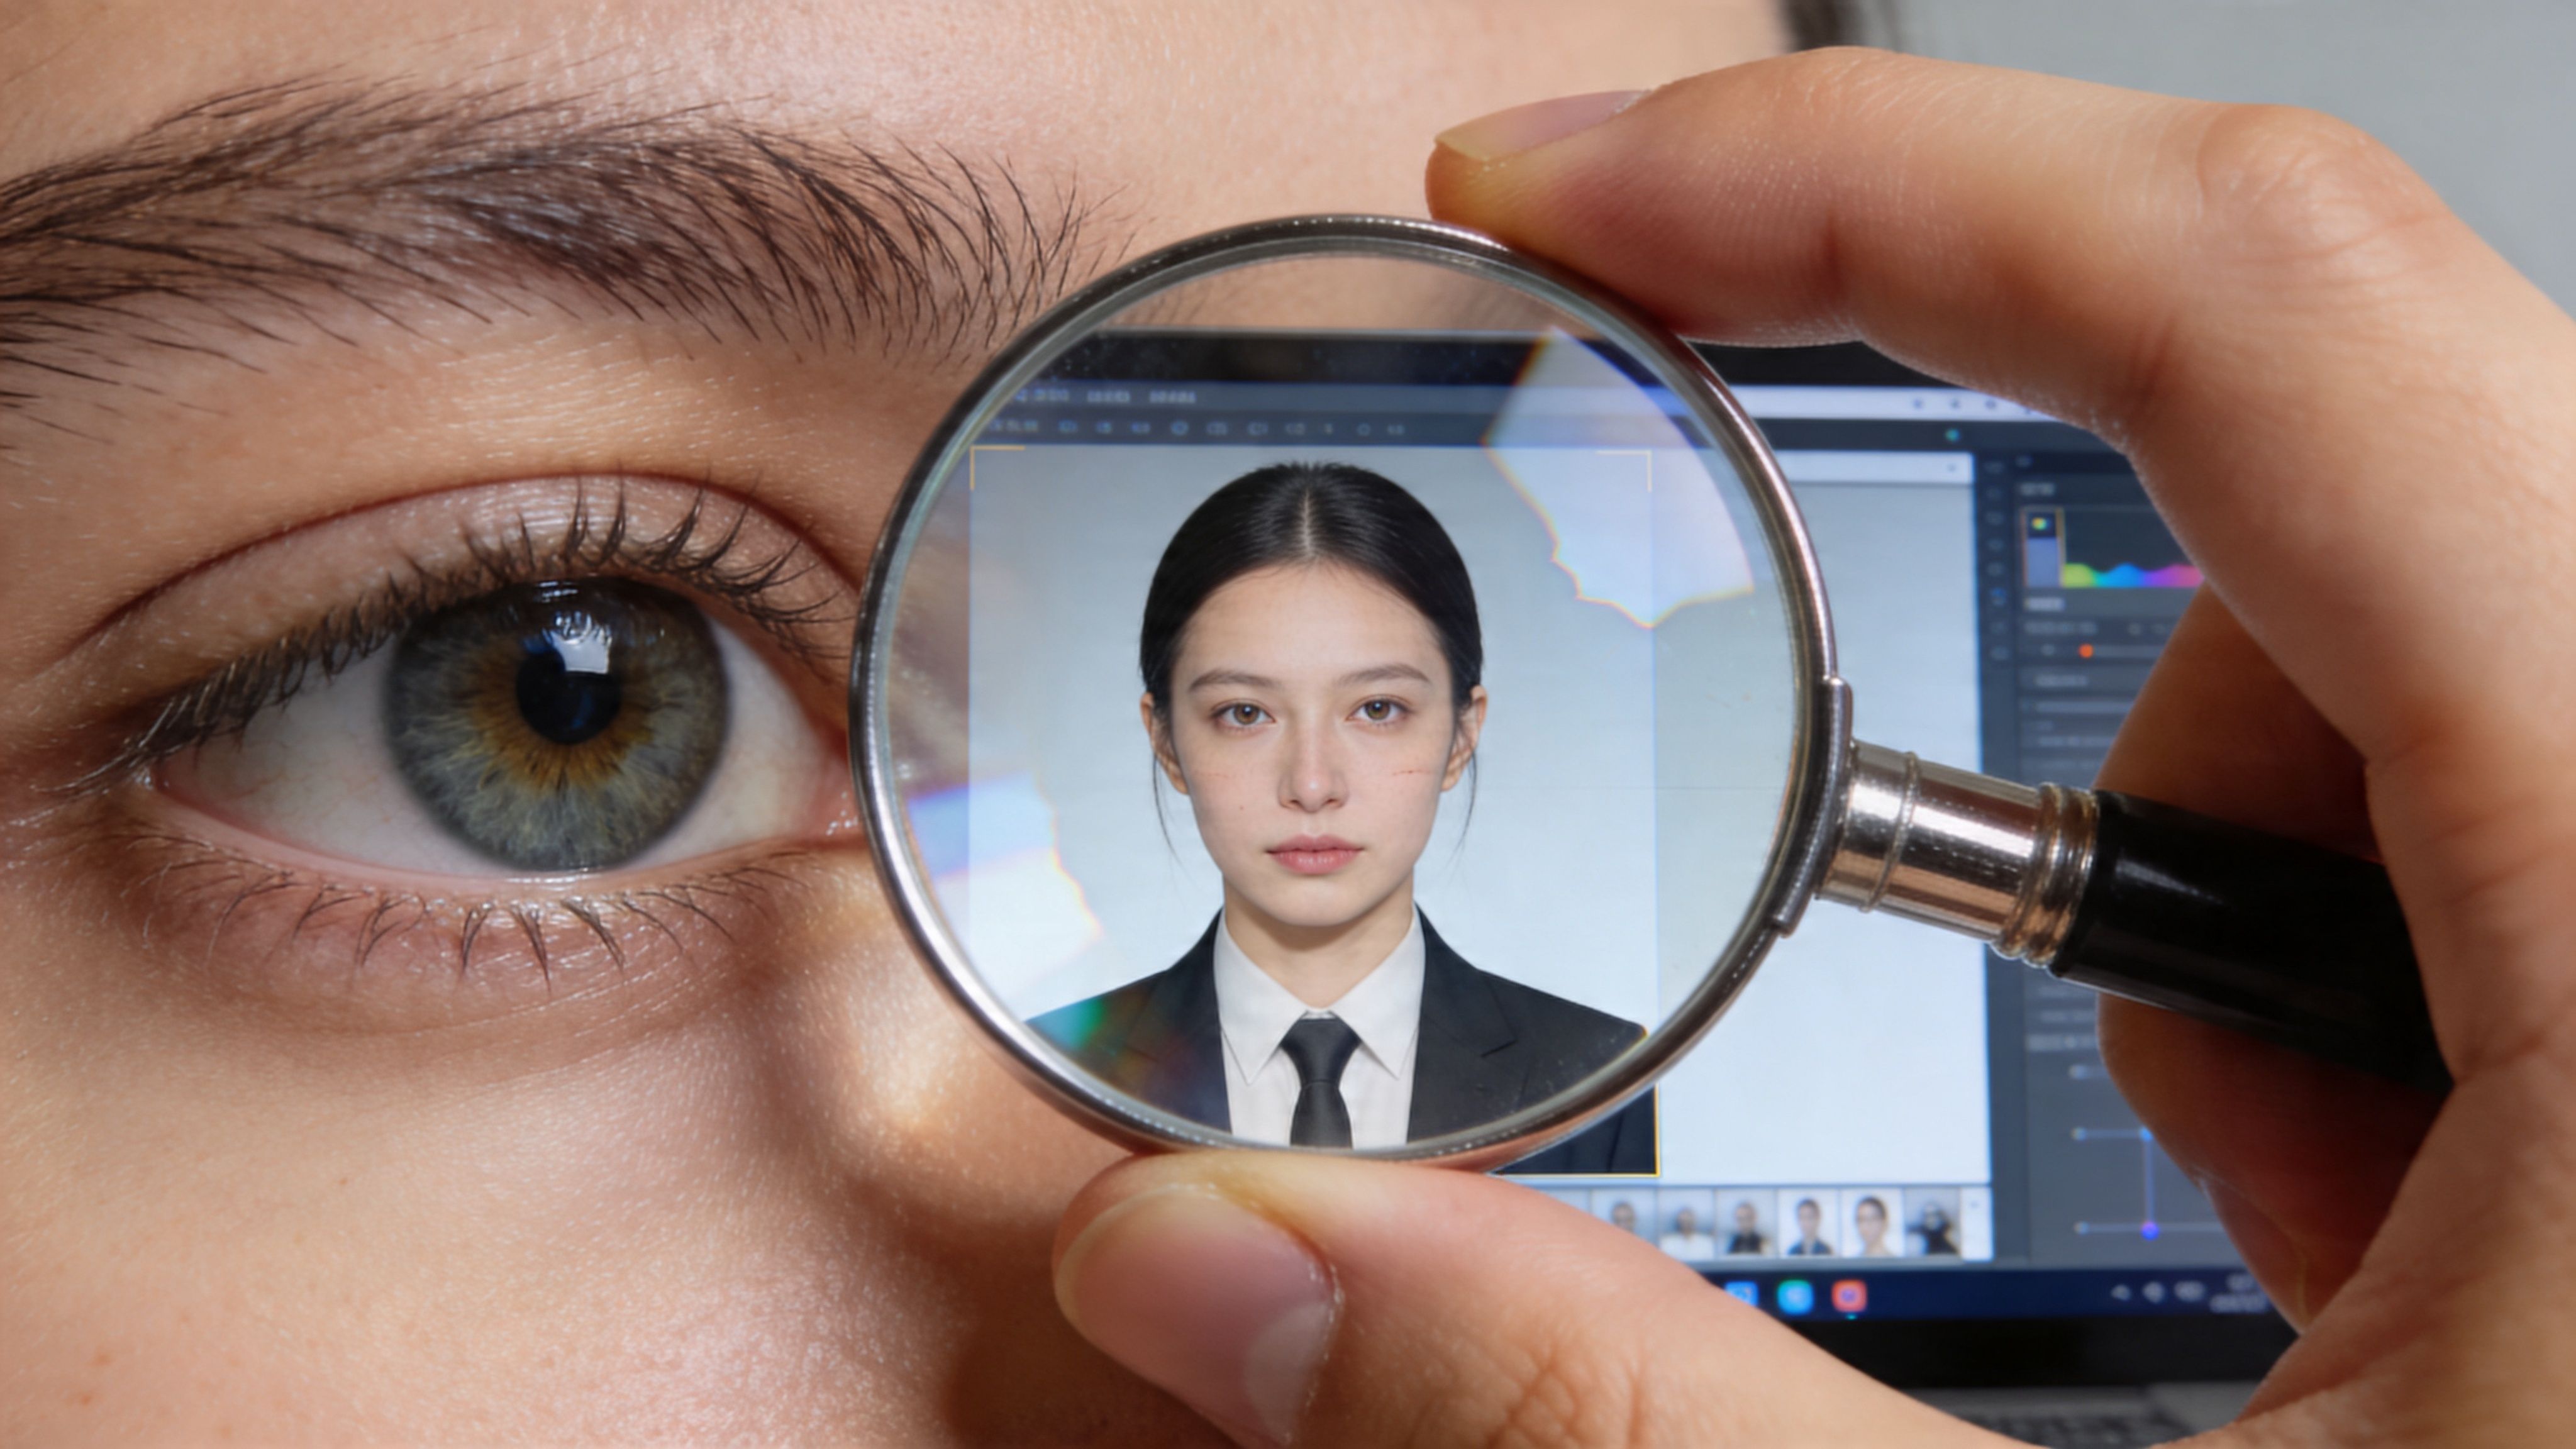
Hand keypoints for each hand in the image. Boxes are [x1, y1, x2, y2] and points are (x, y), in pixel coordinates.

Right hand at [1049, 50, 2575, 1443]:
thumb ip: (1631, 1428)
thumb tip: (1239, 1280)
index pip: (2243, 292)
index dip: (1851, 180)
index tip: (1571, 190)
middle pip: (2346, 452)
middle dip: (2086, 714)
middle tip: (1979, 946)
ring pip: (2440, 642)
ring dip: (2263, 884)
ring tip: (2321, 1207)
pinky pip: (2548, 781)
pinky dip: (2410, 952)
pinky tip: (2439, 1214)